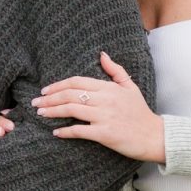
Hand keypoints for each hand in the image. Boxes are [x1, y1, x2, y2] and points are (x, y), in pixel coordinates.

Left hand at [32, 52, 164, 162]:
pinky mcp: (105, 134)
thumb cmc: (141, 112)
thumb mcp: (130, 87)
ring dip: (52, 111)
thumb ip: (115, 70)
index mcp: (108, 88)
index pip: (76, 82)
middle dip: (49, 98)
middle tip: (35, 102)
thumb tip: (102, 54)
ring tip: (40, 113)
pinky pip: (80, 131)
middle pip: (70, 95)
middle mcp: (105, 100)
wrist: (156, 136)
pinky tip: (56, 132)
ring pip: (71, 110)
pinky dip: (65, 131)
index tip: (45, 90)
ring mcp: (104, 116)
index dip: (58, 85)